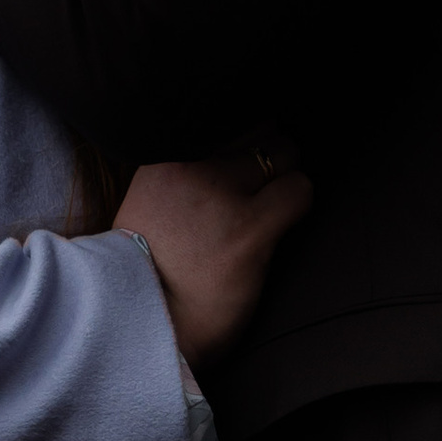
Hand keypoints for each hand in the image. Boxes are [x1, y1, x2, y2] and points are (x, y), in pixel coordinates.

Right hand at [114, 147, 309, 368]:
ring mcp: (220, 196)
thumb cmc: (147, 268)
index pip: (225, 115)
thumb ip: (183, 169)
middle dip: (268, 156)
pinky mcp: (249, 231)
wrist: (142, 325)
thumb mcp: (148, 200)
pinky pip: (299, 191)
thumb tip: (236, 146)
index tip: (245, 164)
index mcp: (163, 155)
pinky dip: (299, 204)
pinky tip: (279, 227)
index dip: (244, 140)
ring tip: (270, 209)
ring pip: (285, 153)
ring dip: (285, 178)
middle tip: (262, 190)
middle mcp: (191, 165)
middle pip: (260, 129)